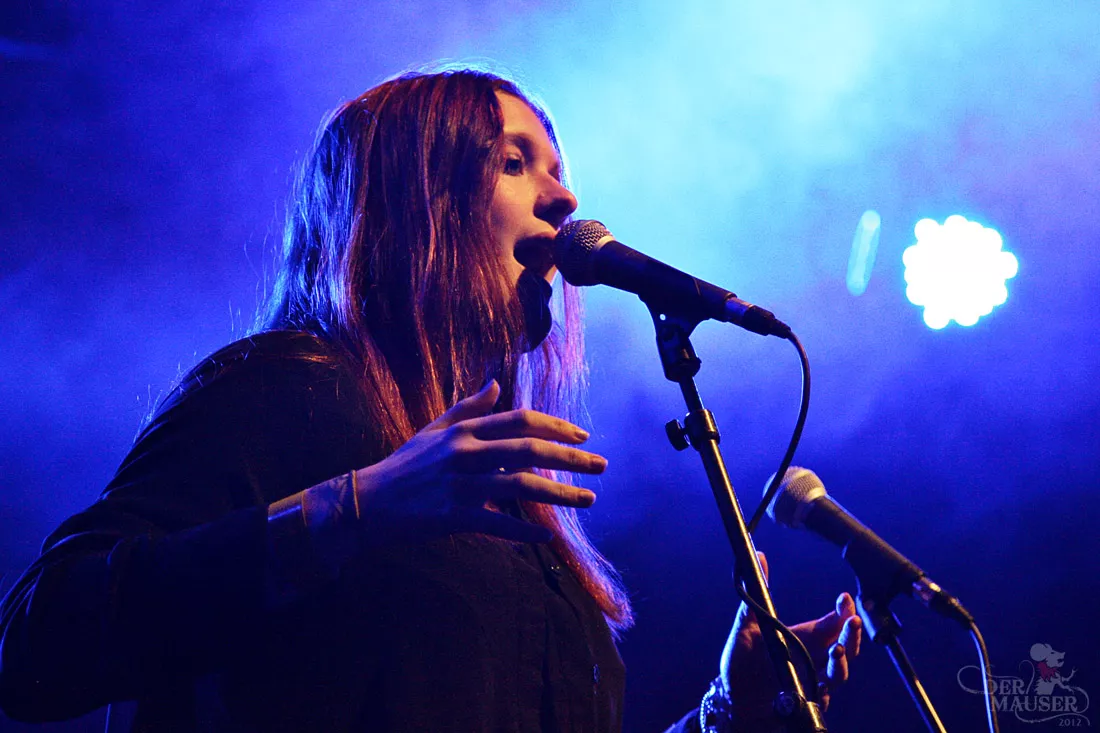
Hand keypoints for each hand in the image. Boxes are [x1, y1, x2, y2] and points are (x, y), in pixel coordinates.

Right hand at [353, 380, 605, 544]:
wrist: (370, 501)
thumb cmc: (405, 464)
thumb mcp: (434, 429)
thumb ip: (468, 408)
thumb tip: (497, 384)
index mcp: (464, 431)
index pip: (520, 420)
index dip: (556, 426)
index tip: (582, 436)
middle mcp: (466, 454)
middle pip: (529, 450)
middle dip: (571, 458)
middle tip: (600, 465)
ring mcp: (461, 486)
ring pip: (521, 486)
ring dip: (560, 494)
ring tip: (589, 499)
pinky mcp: (454, 517)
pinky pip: (498, 525)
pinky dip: (525, 533)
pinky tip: (549, 537)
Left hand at [719, 552, 861, 722]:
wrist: (731, 702)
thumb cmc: (739, 666)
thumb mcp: (744, 630)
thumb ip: (753, 597)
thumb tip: (758, 557)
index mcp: (802, 639)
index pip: (831, 623)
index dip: (843, 611)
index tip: (844, 598)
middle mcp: (811, 660)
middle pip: (844, 647)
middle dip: (852, 634)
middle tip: (852, 621)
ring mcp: (810, 682)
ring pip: (838, 674)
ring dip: (841, 662)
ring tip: (837, 650)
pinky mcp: (804, 702)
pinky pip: (821, 699)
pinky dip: (823, 692)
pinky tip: (819, 685)